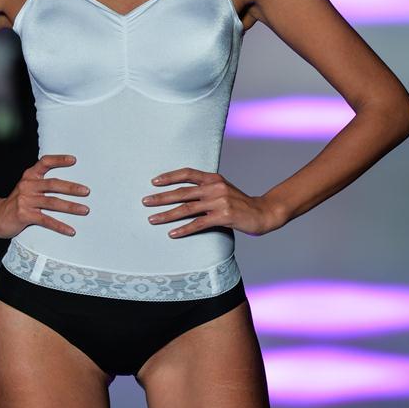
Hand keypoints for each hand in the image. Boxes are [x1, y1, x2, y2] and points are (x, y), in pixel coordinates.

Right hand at [0, 154, 89, 238]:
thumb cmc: (18, 202)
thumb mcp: (28, 187)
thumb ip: (43, 182)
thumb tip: (70, 184)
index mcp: (30, 176)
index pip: (45, 162)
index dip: (59, 160)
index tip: (74, 160)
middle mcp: (28, 185)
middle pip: (53, 184)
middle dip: (71, 188)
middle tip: (87, 191)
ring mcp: (25, 200)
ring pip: (52, 202)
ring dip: (71, 207)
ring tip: (84, 210)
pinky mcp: (24, 215)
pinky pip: (46, 220)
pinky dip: (60, 226)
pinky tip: (71, 230)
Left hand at [141, 168, 281, 238]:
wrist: (263, 213)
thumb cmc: (239, 203)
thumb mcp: (223, 189)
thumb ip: (206, 188)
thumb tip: (183, 192)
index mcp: (213, 178)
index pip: (187, 173)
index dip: (170, 176)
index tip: (154, 182)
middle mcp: (215, 187)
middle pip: (182, 192)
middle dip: (161, 197)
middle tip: (145, 202)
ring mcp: (219, 202)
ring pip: (187, 208)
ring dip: (167, 214)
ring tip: (152, 219)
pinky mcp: (223, 216)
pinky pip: (199, 223)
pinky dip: (184, 229)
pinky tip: (172, 234)